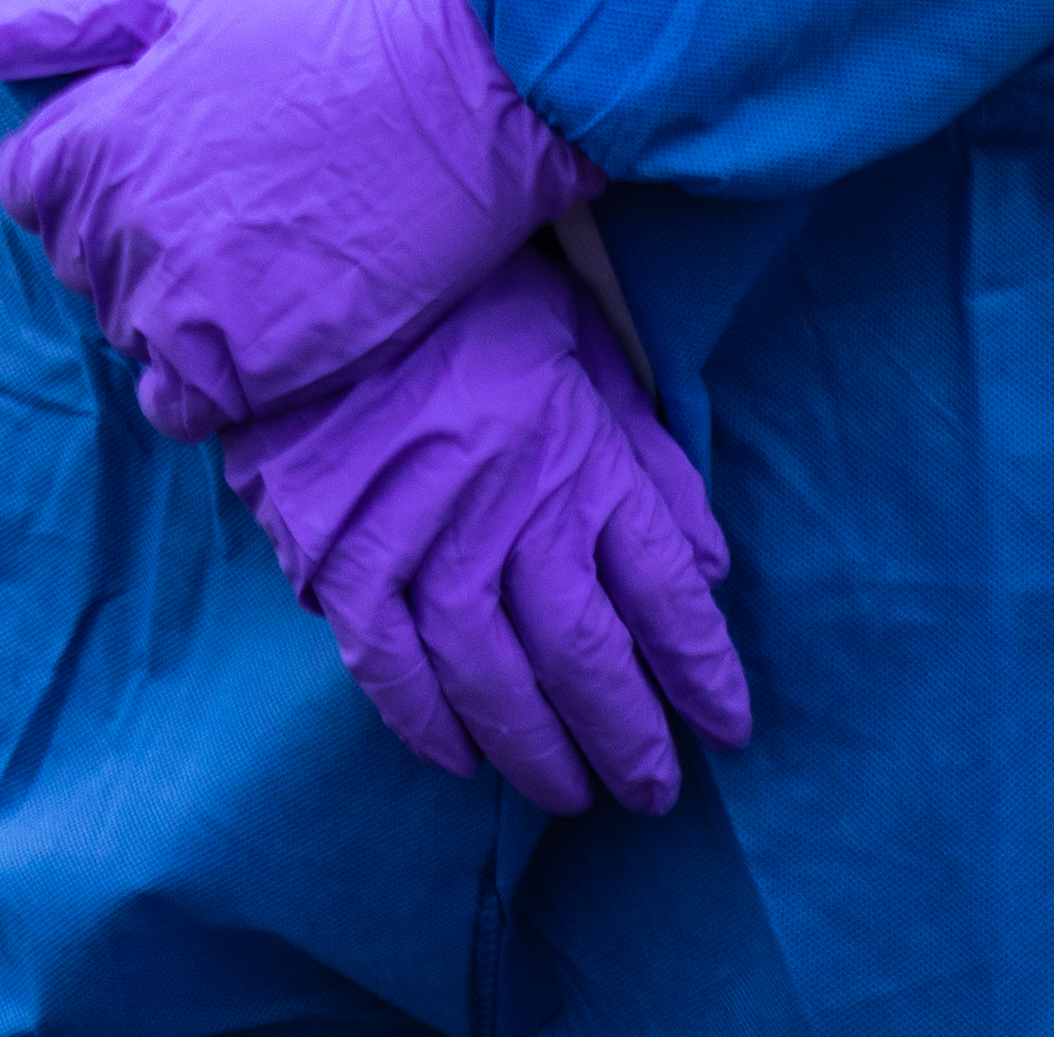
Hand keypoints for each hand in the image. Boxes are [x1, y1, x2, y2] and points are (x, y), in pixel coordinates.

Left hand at [0, 0, 589, 429]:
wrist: (468, 90)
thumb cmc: (322, 23)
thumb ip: (44, 24)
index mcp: (87, 138)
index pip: (28, 190)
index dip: (90, 171)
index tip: (164, 154)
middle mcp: (115, 227)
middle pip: (79, 263)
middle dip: (132, 235)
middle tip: (229, 197)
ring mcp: (180, 302)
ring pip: (129, 332)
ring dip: (175, 304)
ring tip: (259, 252)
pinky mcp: (250, 365)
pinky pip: (181, 405)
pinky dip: (207, 379)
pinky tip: (266, 323)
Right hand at [215, 246, 748, 817]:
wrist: (325, 261)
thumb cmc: (469, 303)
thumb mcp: (587, 351)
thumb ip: (648, 456)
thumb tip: (709, 563)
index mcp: (583, 463)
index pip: (668, 597)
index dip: (705, 675)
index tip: (728, 727)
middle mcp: (513, 515)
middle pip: (589, 659)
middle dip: (634, 740)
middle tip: (654, 792)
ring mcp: (422, 540)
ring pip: (494, 680)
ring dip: (539, 751)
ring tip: (570, 794)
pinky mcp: (341, 552)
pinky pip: (388, 665)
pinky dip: (426, 722)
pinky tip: (459, 758)